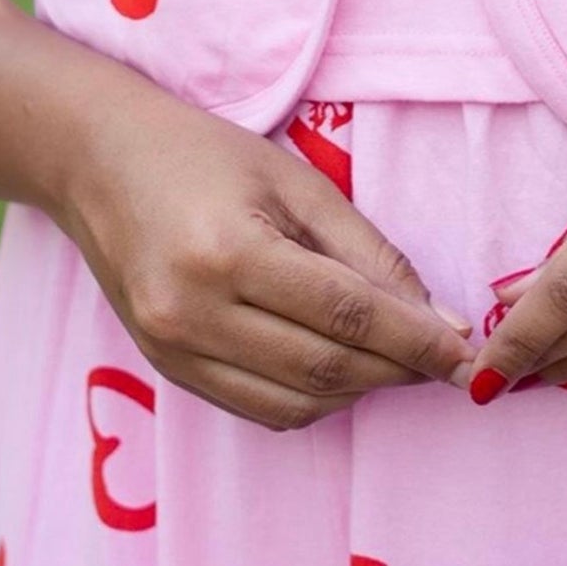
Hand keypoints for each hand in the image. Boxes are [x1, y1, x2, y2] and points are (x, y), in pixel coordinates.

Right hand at [55, 82, 474, 431]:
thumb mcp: (296, 183)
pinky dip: (311, 400)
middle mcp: (194, 312)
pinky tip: (339, 369)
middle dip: (398, 371)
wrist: (99, 164)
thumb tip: (437, 319)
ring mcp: (173, 350)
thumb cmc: (205, 156)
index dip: (417, 341)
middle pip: (324, 369)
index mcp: (229, 252)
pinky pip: (258, 409)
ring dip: (359, 392)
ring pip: (295, 404)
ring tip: (395, 360)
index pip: (348, 316)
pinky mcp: (166, 371)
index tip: (467, 353)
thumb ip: (369, 252)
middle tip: (444, 359)